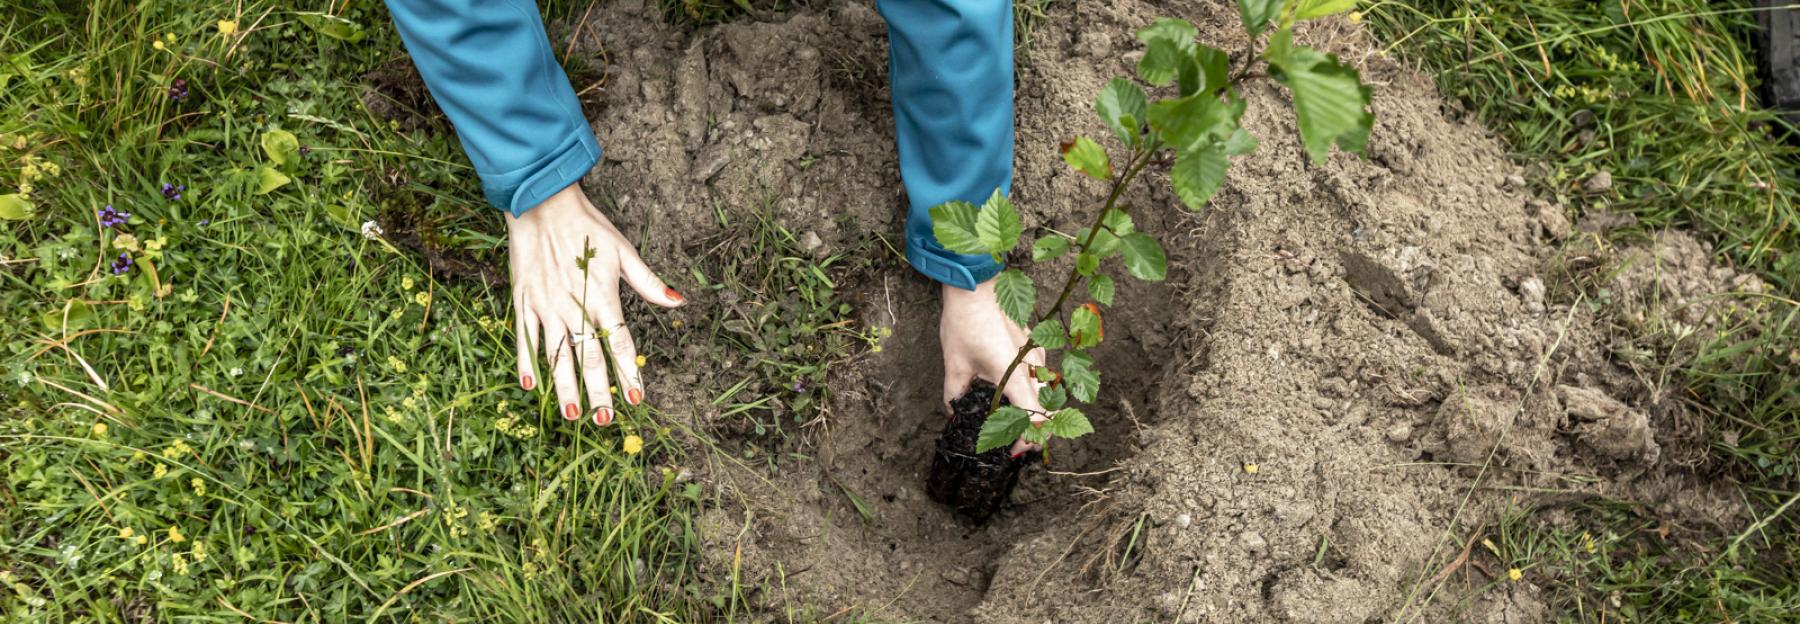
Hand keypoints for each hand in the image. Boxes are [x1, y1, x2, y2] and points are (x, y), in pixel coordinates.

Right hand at [508, 184, 682, 424]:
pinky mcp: (523, 300)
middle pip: (588, 356)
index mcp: (602, 295)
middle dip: (597, 390)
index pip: (619, 342)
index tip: (637, 398)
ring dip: (564, 386)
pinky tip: (530, 386)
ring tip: (572, 414)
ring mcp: (545, 305)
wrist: (542, 203)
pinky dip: (526, 361)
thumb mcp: (624, 251)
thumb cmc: (588, 227)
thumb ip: (649, 283)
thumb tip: (679, 301)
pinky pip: (524, 337)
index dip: (629, 372)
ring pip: (556, 354)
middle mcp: (573, 305)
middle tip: (605, 419)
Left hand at [940, 280, 1046, 456]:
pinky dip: (1031, 392)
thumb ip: (955, 395)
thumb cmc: (966, 321)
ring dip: (1033, 411)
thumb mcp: (955, 364)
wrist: (976, 286)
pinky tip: (1010, 395)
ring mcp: (1036, 355)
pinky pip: (1040, 377)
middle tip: (1013, 443)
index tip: (1014, 450)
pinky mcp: (1033, 346)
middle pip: (1046, 410)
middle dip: (1033, 431)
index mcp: (1014, 376)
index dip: (1029, 439)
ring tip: (1010, 422)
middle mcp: (1032, 368)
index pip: (1036, 418)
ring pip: (1045, 393)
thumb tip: (953, 414)